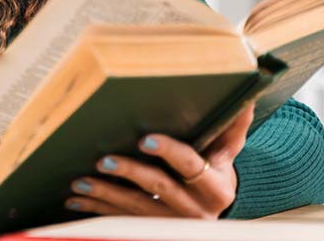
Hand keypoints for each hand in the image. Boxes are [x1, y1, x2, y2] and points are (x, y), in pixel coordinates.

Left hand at [65, 104, 253, 218]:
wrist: (214, 206)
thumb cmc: (216, 169)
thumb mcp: (228, 151)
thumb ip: (234, 127)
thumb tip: (246, 97)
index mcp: (216, 187)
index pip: (190, 165)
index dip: (168, 152)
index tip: (144, 139)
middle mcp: (198, 210)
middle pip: (158, 189)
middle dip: (128, 174)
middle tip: (101, 160)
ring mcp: (174, 224)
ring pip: (136, 209)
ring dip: (105, 195)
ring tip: (81, 182)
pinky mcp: (155, 230)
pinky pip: (123, 221)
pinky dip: (98, 210)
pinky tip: (77, 201)